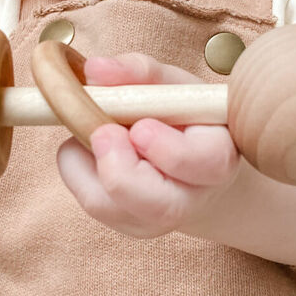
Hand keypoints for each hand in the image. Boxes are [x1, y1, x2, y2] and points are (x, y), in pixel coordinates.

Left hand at [55, 52, 239, 237]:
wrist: (185, 159)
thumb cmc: (182, 116)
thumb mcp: (171, 84)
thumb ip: (140, 72)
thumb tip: (96, 70)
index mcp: (217, 156)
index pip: (202, 163)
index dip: (167, 149)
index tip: (141, 127)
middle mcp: (192, 198)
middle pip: (158, 206)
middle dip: (120, 168)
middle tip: (102, 132)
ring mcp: (156, 221)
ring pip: (109, 205)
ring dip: (89, 160)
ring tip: (99, 130)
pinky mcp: (126, 225)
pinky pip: (89, 199)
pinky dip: (78, 167)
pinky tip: (94, 148)